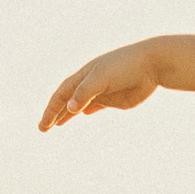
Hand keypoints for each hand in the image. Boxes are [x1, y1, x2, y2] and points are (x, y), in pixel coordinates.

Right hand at [39, 39, 161, 128]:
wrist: (151, 64)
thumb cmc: (125, 67)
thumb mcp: (102, 78)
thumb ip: (85, 93)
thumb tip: (69, 109)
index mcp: (83, 76)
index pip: (61, 95)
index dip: (50, 111)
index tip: (43, 126)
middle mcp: (90, 84)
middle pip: (67, 100)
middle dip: (54, 114)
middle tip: (43, 128)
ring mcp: (102, 91)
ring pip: (80, 104)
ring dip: (68, 113)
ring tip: (57, 124)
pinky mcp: (115, 98)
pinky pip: (96, 105)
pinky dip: (87, 109)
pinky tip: (82, 114)